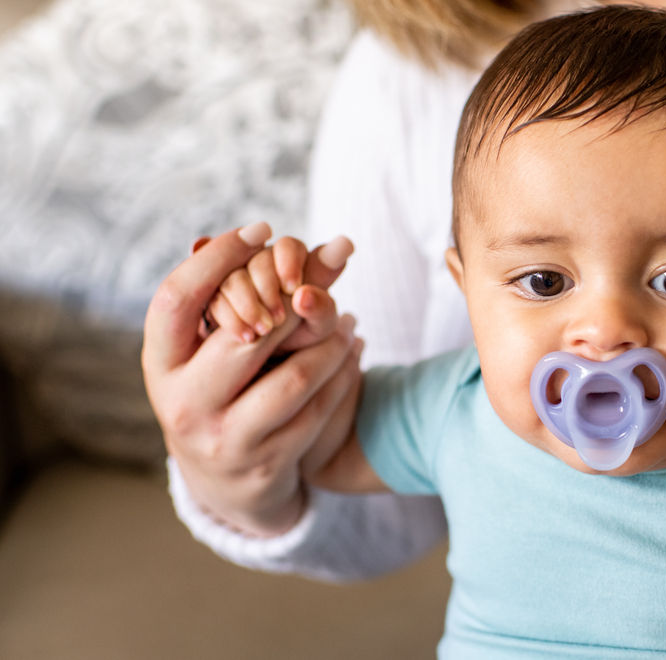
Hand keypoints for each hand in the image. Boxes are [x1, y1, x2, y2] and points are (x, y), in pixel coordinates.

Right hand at [143, 222, 362, 535]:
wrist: (228, 483)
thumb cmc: (226, 389)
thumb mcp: (222, 345)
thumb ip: (258, 292)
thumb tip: (323, 241)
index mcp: (160, 362)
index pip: (176, 297)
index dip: (217, 258)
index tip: (263, 229)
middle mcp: (181, 402)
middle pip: (243, 337)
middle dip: (292, 306)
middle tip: (321, 287)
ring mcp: (223, 438)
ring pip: (293, 378)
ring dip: (331, 344)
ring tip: (348, 322)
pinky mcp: (266, 463)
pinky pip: (317, 409)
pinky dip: (343, 374)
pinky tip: (353, 351)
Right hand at [201, 234, 353, 351]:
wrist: (273, 373)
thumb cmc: (302, 343)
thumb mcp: (318, 326)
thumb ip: (326, 297)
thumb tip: (344, 248)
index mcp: (291, 261)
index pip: (288, 245)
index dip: (290, 262)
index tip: (294, 287)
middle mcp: (260, 264)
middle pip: (256, 258)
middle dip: (267, 287)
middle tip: (280, 319)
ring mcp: (232, 280)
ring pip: (230, 277)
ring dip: (248, 304)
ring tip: (265, 331)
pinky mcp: (211, 299)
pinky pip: (211, 298)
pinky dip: (229, 317)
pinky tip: (245, 336)